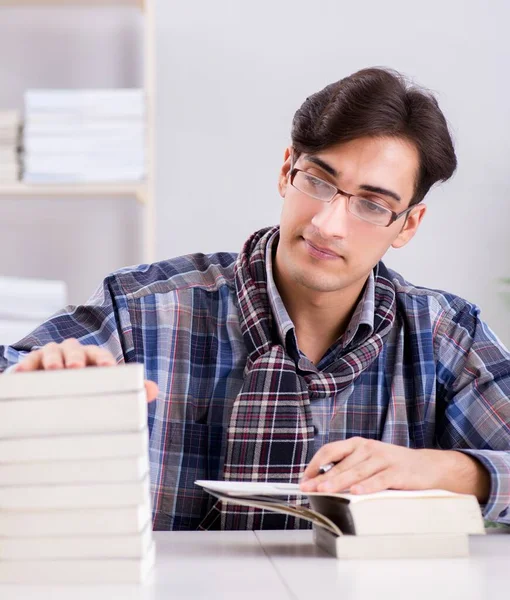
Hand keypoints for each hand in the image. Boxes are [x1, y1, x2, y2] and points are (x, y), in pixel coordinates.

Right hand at [13, 338, 158, 402]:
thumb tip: (154, 390)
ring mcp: (51, 357)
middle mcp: (72, 353)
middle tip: (77, 368)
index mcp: (93, 357)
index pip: (100, 355)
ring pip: (52, 352)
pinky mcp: (31, 364)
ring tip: (53, 370)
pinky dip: (25, 366)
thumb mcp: (106, 387)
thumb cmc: (87, 386)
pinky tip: (22, 374)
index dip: (104, 360)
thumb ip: (131, 388)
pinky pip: (28, 362)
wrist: (55, 386)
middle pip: (75, 350)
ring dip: (53, 359)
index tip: (109, 368)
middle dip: (77, 357)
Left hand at [300, 437, 445, 494]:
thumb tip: (322, 479)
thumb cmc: (393, 464)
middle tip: (307, 488)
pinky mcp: (397, 472)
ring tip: (324, 490)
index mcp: (357, 444)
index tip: (304, 478)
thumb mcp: (368, 459)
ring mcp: (382, 459)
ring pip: (356, 471)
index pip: (330, 451)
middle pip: (340, 464)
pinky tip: (356, 492)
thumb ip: (349, 466)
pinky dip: (367, 486)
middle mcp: (367, 448)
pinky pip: (379, 480)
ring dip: (338, 482)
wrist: (427, 465)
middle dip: (321, 477)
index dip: (315, 464)